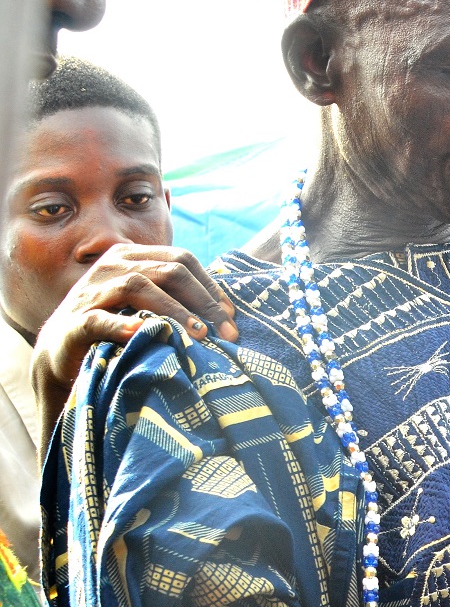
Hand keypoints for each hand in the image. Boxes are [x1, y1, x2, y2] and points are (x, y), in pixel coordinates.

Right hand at [31, 244, 236, 440]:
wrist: (61, 350)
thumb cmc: (115, 324)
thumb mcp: (145, 302)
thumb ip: (174, 295)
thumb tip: (225, 309)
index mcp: (131, 256)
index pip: (181, 260)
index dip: (210, 286)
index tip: (230, 315)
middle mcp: (111, 266)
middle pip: (168, 271)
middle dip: (203, 301)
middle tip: (226, 332)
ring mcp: (91, 291)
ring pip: (139, 287)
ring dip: (175, 311)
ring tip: (199, 335)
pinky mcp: (76, 321)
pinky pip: (100, 319)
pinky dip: (123, 326)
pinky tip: (143, 333)